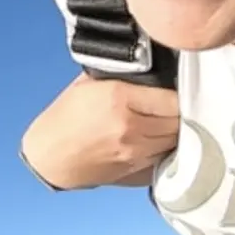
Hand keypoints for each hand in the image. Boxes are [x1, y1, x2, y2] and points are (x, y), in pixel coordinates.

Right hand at [21, 73, 179, 189]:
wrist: (49, 157)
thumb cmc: (67, 116)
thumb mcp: (92, 83)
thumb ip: (124, 74)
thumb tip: (153, 64)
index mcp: (120, 100)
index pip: (173, 97)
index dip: (182, 92)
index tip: (184, 87)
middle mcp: (131, 128)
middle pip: (179, 119)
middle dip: (184, 110)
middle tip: (184, 102)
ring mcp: (135, 152)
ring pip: (178, 139)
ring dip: (180, 129)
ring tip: (177, 118)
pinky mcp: (136, 169)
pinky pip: (168, 155)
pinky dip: (172, 145)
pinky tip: (168, 137)